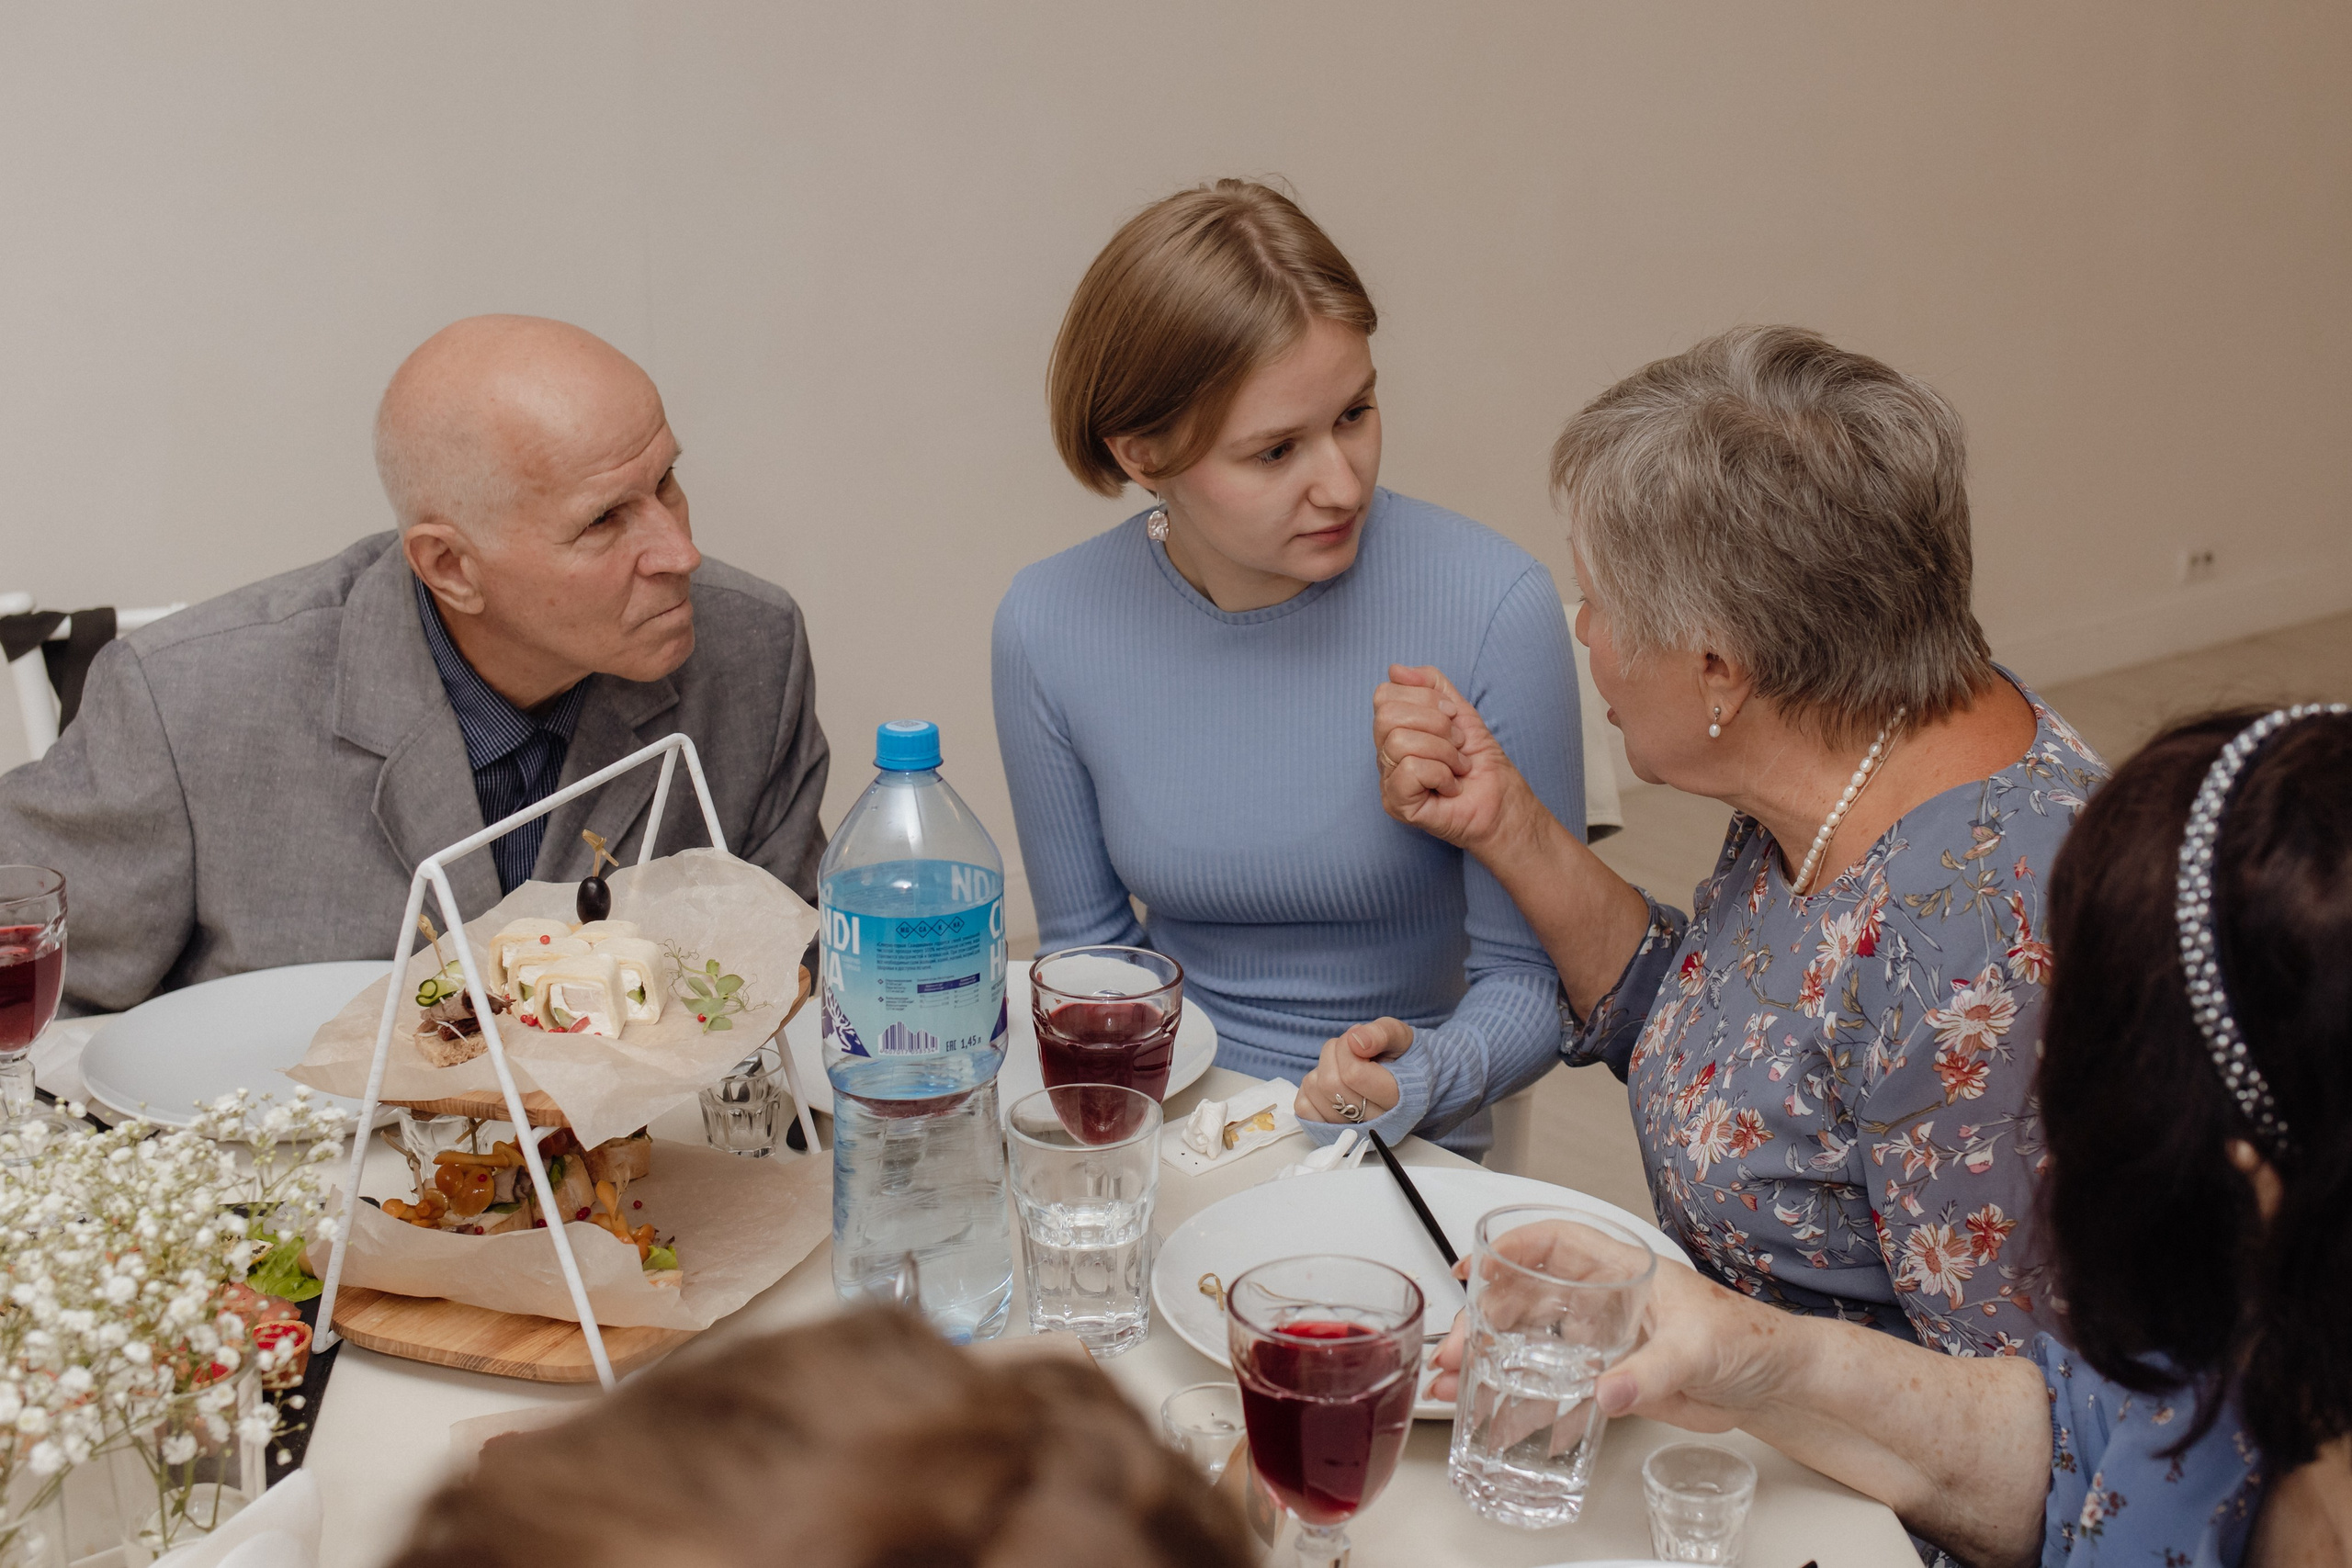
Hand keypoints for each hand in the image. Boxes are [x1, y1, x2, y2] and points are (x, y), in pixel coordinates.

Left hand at [1295, 1018, 1410, 1125]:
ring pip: (1315, 1092)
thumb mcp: (1401, 1035)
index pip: (1353, 1074)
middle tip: (1349, 1048)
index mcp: (1398, 1100)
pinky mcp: (1330, 1132)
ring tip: (1343, 1065)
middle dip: (1333, 1053)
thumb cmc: (1403, 1057)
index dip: (1347, 1048)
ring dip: (1322, 1068)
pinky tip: (1330, 1081)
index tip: (1358, 1041)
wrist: (1405, 1080)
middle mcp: (1375, 1122)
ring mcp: (1351, 1130)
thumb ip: (1382, 1034)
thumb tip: (1354, 1041)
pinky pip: (1304, 1107)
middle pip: (1331, 1084)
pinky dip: (1310, 1086)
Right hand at [1374, 665, 1531, 854]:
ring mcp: (1387, 781)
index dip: (1423, 698)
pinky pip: (1408, 770)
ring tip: (1458, 767)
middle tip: (1457, 744)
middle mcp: (1385, 754)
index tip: (1452, 717)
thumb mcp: (1459, 712)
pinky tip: (1451, 787)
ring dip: (1443, 751)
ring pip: (1399, 742)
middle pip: (1387, 715)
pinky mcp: (1396, 804)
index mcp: (1395, 730)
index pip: (1385, 695)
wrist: (1503, 802)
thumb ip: (1431, 685)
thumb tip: (1395, 669)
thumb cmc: (1481, 762)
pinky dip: (1440, 774)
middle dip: (1435, 724)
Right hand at [1427, 1219, 1793, 1433]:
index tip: (1473, 1267)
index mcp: (1623, 1270)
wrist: (1773, 1385)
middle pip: (1527, 1294)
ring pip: (1531, 1341)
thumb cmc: (1748, 1339)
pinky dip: (1524, 1401)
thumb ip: (1650, 1371)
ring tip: (1455, 1382)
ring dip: (1491, 1359)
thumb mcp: (1698, 1349)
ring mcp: (1603, 1340)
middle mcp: (1604, 1300)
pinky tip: (1497, 1416)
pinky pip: (1555, 1387)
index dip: (1509, 1248)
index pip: (1554, 1243)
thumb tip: (1606, 1390)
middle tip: (1456, 1347)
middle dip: (1483, 1316)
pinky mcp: (1608, 1380)